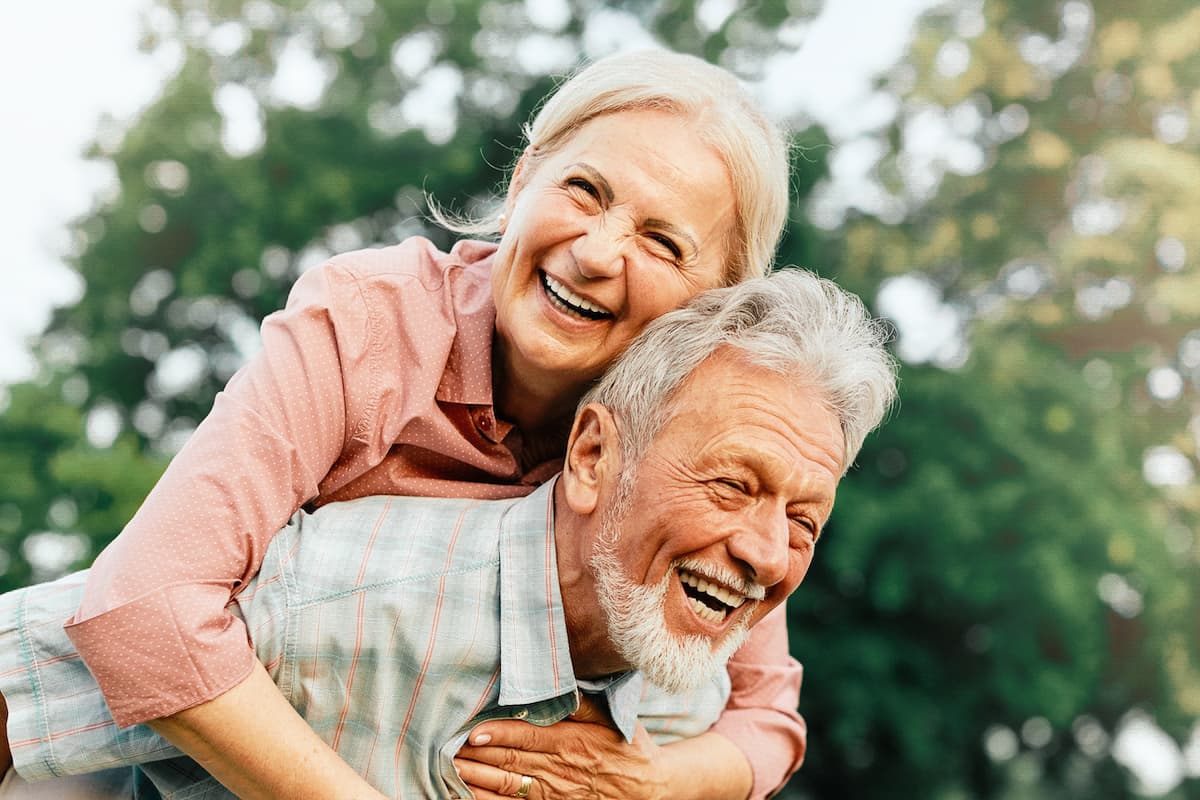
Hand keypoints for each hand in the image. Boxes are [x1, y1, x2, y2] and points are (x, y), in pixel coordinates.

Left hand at [454, 695, 668, 799]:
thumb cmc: (629, 747)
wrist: (651, 789)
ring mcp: (556, 794)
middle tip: (447, 744)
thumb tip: (559, 686)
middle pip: (511, 760)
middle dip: (478, 753)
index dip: (499, 733)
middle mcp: (561, 769)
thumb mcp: (614, 718)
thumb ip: (584, 703)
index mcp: (573, 742)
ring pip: (509, 785)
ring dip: (478, 777)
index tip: (474, 729)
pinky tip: (470, 793)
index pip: (528, 736)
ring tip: (451, 767)